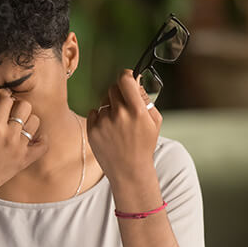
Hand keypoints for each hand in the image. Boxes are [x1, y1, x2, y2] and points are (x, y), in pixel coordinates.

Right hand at [0, 88, 48, 198]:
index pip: (6, 98)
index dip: (2, 96)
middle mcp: (9, 136)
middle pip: (24, 106)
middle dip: (16, 106)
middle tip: (8, 113)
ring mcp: (20, 148)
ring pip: (35, 121)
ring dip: (26, 121)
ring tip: (17, 126)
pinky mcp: (26, 160)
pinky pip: (43, 144)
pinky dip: (40, 139)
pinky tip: (30, 137)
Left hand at [86, 69, 162, 185]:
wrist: (129, 170)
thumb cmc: (144, 145)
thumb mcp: (154, 122)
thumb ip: (145, 99)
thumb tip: (135, 82)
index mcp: (136, 111)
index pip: (125, 80)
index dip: (126, 76)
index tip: (127, 78)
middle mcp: (119, 115)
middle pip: (113, 89)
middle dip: (119, 94)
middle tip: (125, 106)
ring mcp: (103, 123)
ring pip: (104, 102)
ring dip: (110, 108)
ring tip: (118, 125)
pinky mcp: (92, 130)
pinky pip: (94, 112)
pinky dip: (100, 118)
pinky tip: (108, 130)